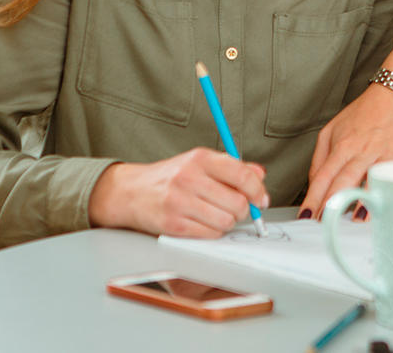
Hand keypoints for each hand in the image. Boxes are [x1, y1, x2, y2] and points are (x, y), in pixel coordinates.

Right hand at [87, 148, 268, 236]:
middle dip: (243, 210)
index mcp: (200, 158)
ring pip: (226, 221)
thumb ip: (232, 167)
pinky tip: (204, 223)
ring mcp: (180, 202)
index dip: (258, 190)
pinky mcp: (173, 224)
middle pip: (237, 202)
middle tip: (237, 209)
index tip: (261, 199)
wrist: (131, 192)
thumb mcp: (199, 163)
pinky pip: (210, 234)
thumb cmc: (169, 177)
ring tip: (217, 215)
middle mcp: (189, 177)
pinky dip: (213, 232)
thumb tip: (260, 174)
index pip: (241, 175)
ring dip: (227, 222)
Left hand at [297, 39, 392, 216]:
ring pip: (368, 182)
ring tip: (349, 222)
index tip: (307, 216)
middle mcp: (362, 150)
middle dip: (331, 205)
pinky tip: (382, 209)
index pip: (323, 177)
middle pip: (342, 182)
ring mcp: (385, 155)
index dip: (313, 198)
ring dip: (357, 204)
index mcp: (343, 144)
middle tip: (324, 224)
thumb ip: (321, 156)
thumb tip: (314, 184)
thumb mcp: (334, 127)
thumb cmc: (368, 112)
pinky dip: (387, 195)